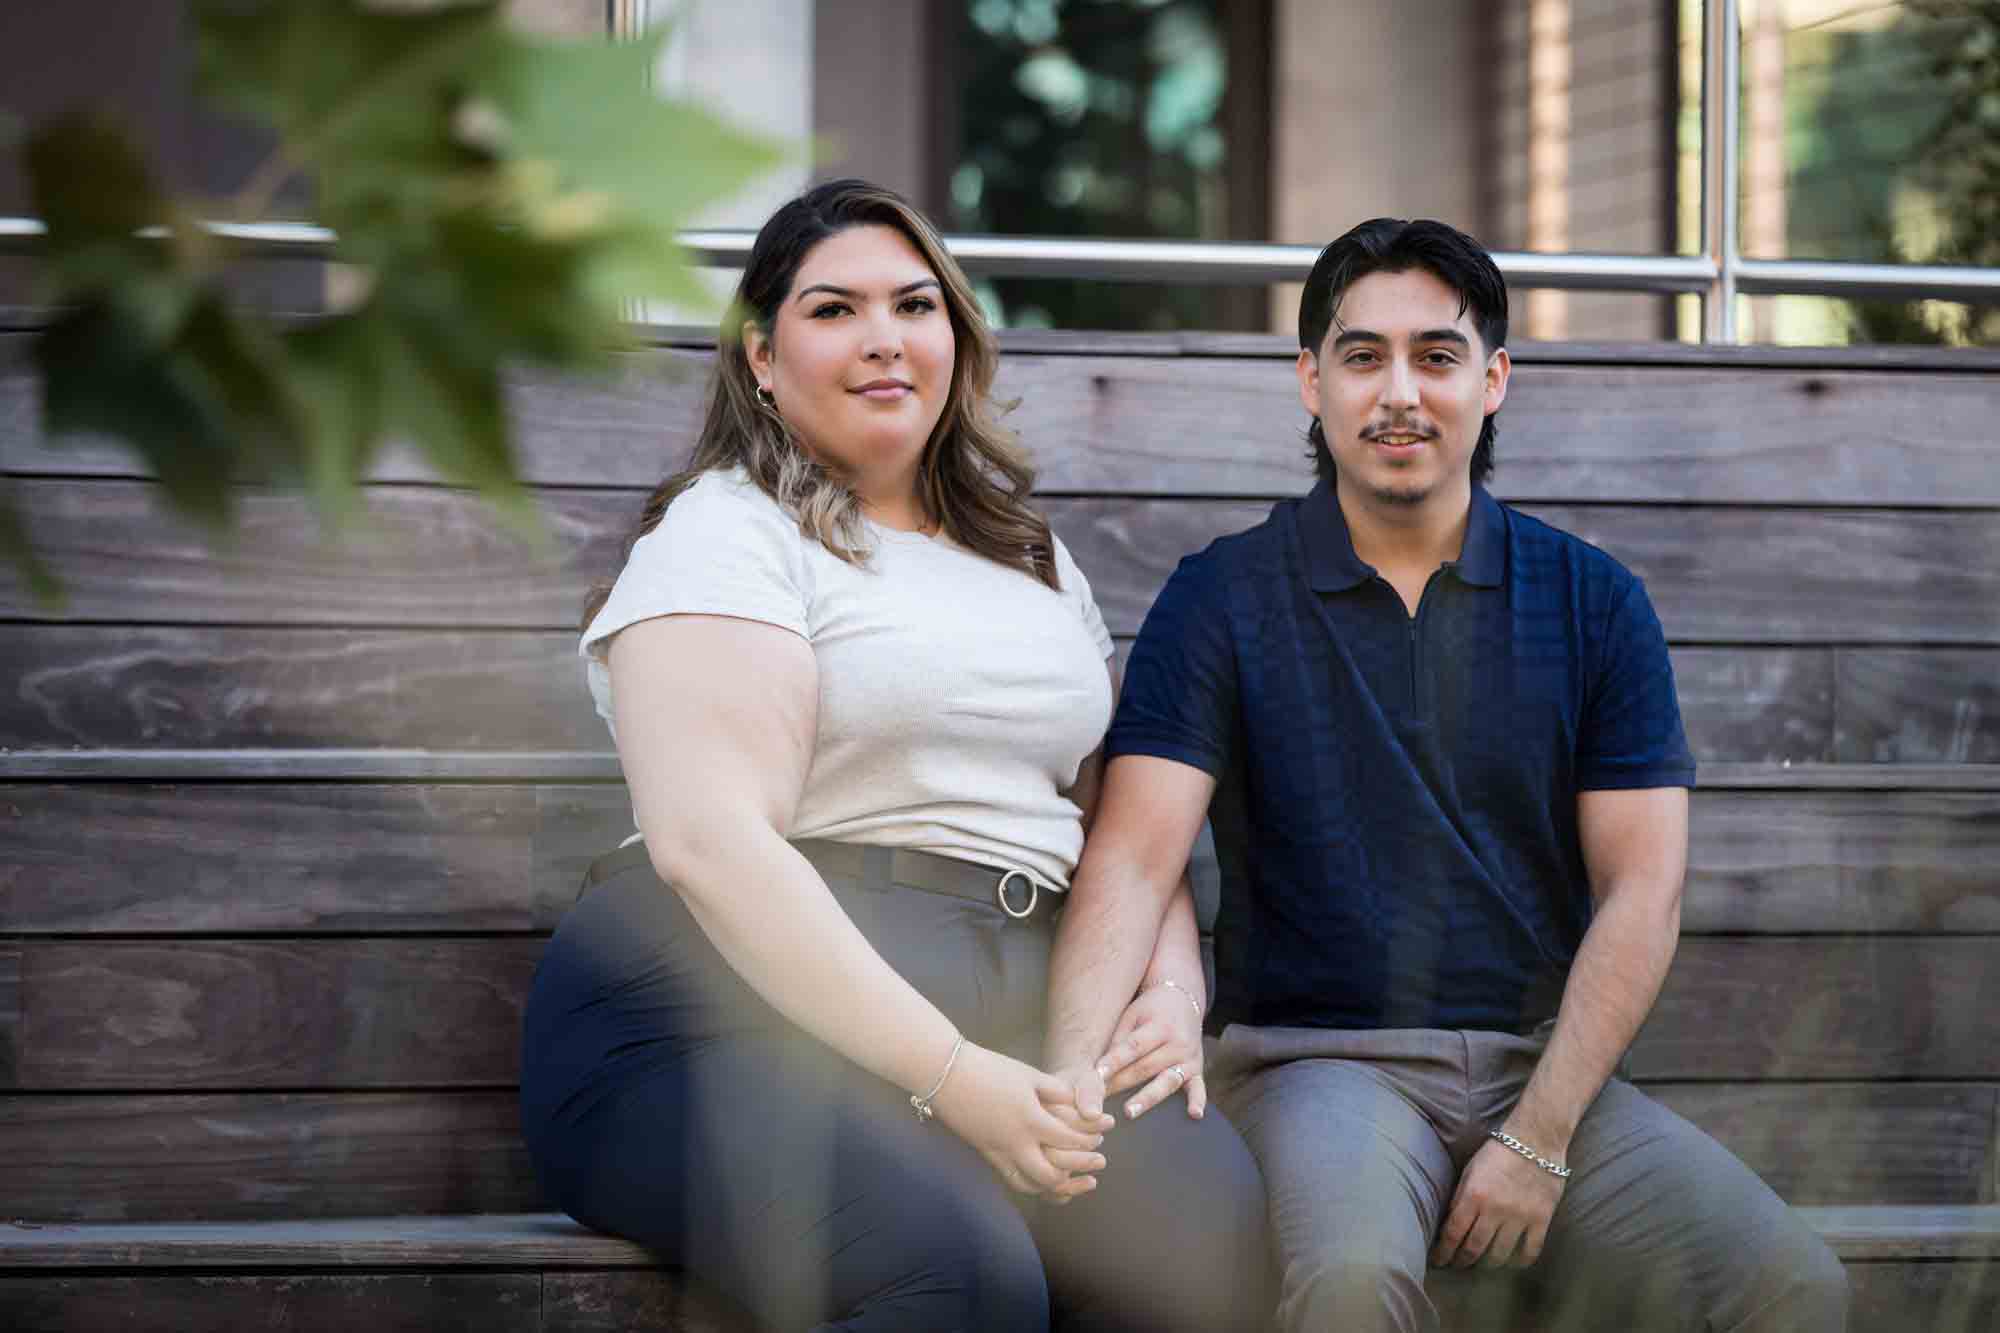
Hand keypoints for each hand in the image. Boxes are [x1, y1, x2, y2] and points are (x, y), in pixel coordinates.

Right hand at [930, 1042, 1108, 1200]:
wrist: (946, 1074)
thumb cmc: (989, 1068)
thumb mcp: (1028, 1074)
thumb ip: (1057, 1092)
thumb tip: (1080, 1103)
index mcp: (1030, 1119)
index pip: (1070, 1138)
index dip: (1093, 1135)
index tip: (1109, 1128)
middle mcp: (1016, 1143)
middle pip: (1054, 1172)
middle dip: (1081, 1169)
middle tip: (1100, 1162)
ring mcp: (999, 1153)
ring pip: (1033, 1185)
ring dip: (1058, 1186)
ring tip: (1076, 1181)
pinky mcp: (987, 1155)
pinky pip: (1014, 1180)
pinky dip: (1034, 1186)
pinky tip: (1045, 1180)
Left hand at [1093, 982, 1205, 1119]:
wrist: (1185, 1002)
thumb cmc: (1151, 1010)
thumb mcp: (1134, 1014)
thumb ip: (1120, 1038)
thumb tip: (1101, 1068)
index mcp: (1160, 1025)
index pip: (1134, 1047)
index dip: (1114, 1061)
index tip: (1096, 1075)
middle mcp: (1178, 1043)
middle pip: (1146, 1067)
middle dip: (1121, 1083)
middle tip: (1100, 1098)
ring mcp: (1190, 1059)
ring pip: (1167, 1082)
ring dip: (1148, 1098)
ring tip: (1129, 1111)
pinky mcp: (1198, 1070)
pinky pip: (1199, 1088)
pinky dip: (1198, 1101)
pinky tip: (1194, 1114)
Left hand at [1431, 1134, 1565, 1268]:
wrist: (1536, 1139)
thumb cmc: (1498, 1151)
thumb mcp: (1470, 1170)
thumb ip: (1460, 1197)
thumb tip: (1449, 1224)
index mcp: (1474, 1195)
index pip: (1453, 1233)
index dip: (1443, 1252)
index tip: (1438, 1261)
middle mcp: (1495, 1210)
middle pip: (1474, 1248)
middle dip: (1462, 1261)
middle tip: (1457, 1265)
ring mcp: (1520, 1217)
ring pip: (1500, 1255)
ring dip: (1487, 1264)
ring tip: (1481, 1264)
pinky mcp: (1541, 1220)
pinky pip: (1530, 1251)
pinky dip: (1519, 1262)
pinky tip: (1511, 1262)